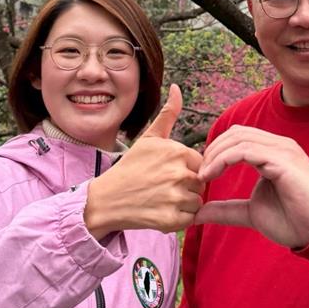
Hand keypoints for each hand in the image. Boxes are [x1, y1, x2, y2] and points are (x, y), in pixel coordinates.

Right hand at [84, 84, 202, 237]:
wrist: (107, 199)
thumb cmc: (131, 167)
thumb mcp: (149, 138)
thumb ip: (168, 114)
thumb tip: (176, 87)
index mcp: (176, 152)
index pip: (200, 162)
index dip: (187, 168)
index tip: (168, 172)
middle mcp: (178, 174)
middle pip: (201, 182)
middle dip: (187, 186)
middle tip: (163, 187)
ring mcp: (175, 198)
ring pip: (198, 201)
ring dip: (185, 202)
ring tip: (162, 198)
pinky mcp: (172, 220)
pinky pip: (191, 218)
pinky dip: (180, 217)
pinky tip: (162, 210)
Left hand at [195, 126, 308, 248]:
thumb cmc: (295, 220)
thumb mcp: (252, 213)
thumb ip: (227, 209)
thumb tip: (198, 213)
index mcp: (272, 153)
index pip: (238, 137)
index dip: (215, 151)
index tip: (201, 174)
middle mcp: (278, 146)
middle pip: (235, 133)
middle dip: (212, 150)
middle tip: (199, 173)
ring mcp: (282, 150)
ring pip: (239, 138)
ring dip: (215, 155)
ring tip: (203, 176)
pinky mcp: (283, 161)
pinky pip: (246, 150)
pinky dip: (224, 159)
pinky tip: (212, 175)